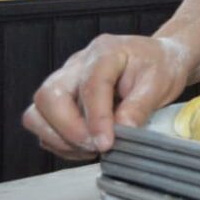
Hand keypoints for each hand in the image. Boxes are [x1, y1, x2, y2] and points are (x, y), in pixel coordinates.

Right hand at [22, 34, 190, 159]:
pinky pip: (43, 125)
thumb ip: (140, 106)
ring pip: (38, 112)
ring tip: (91, 148)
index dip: (96, 119)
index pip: (91, 86)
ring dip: (59, 138)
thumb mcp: (161, 83)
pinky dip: (59, 142)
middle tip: (97, 146)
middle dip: (68, 129)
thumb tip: (122, 130)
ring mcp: (65, 80)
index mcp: (106, 52)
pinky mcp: (60, 99)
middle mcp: (78, 63)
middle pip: (50, 96)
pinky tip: (86, 145)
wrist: (161, 59)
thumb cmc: (160, 66)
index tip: (107, 143)